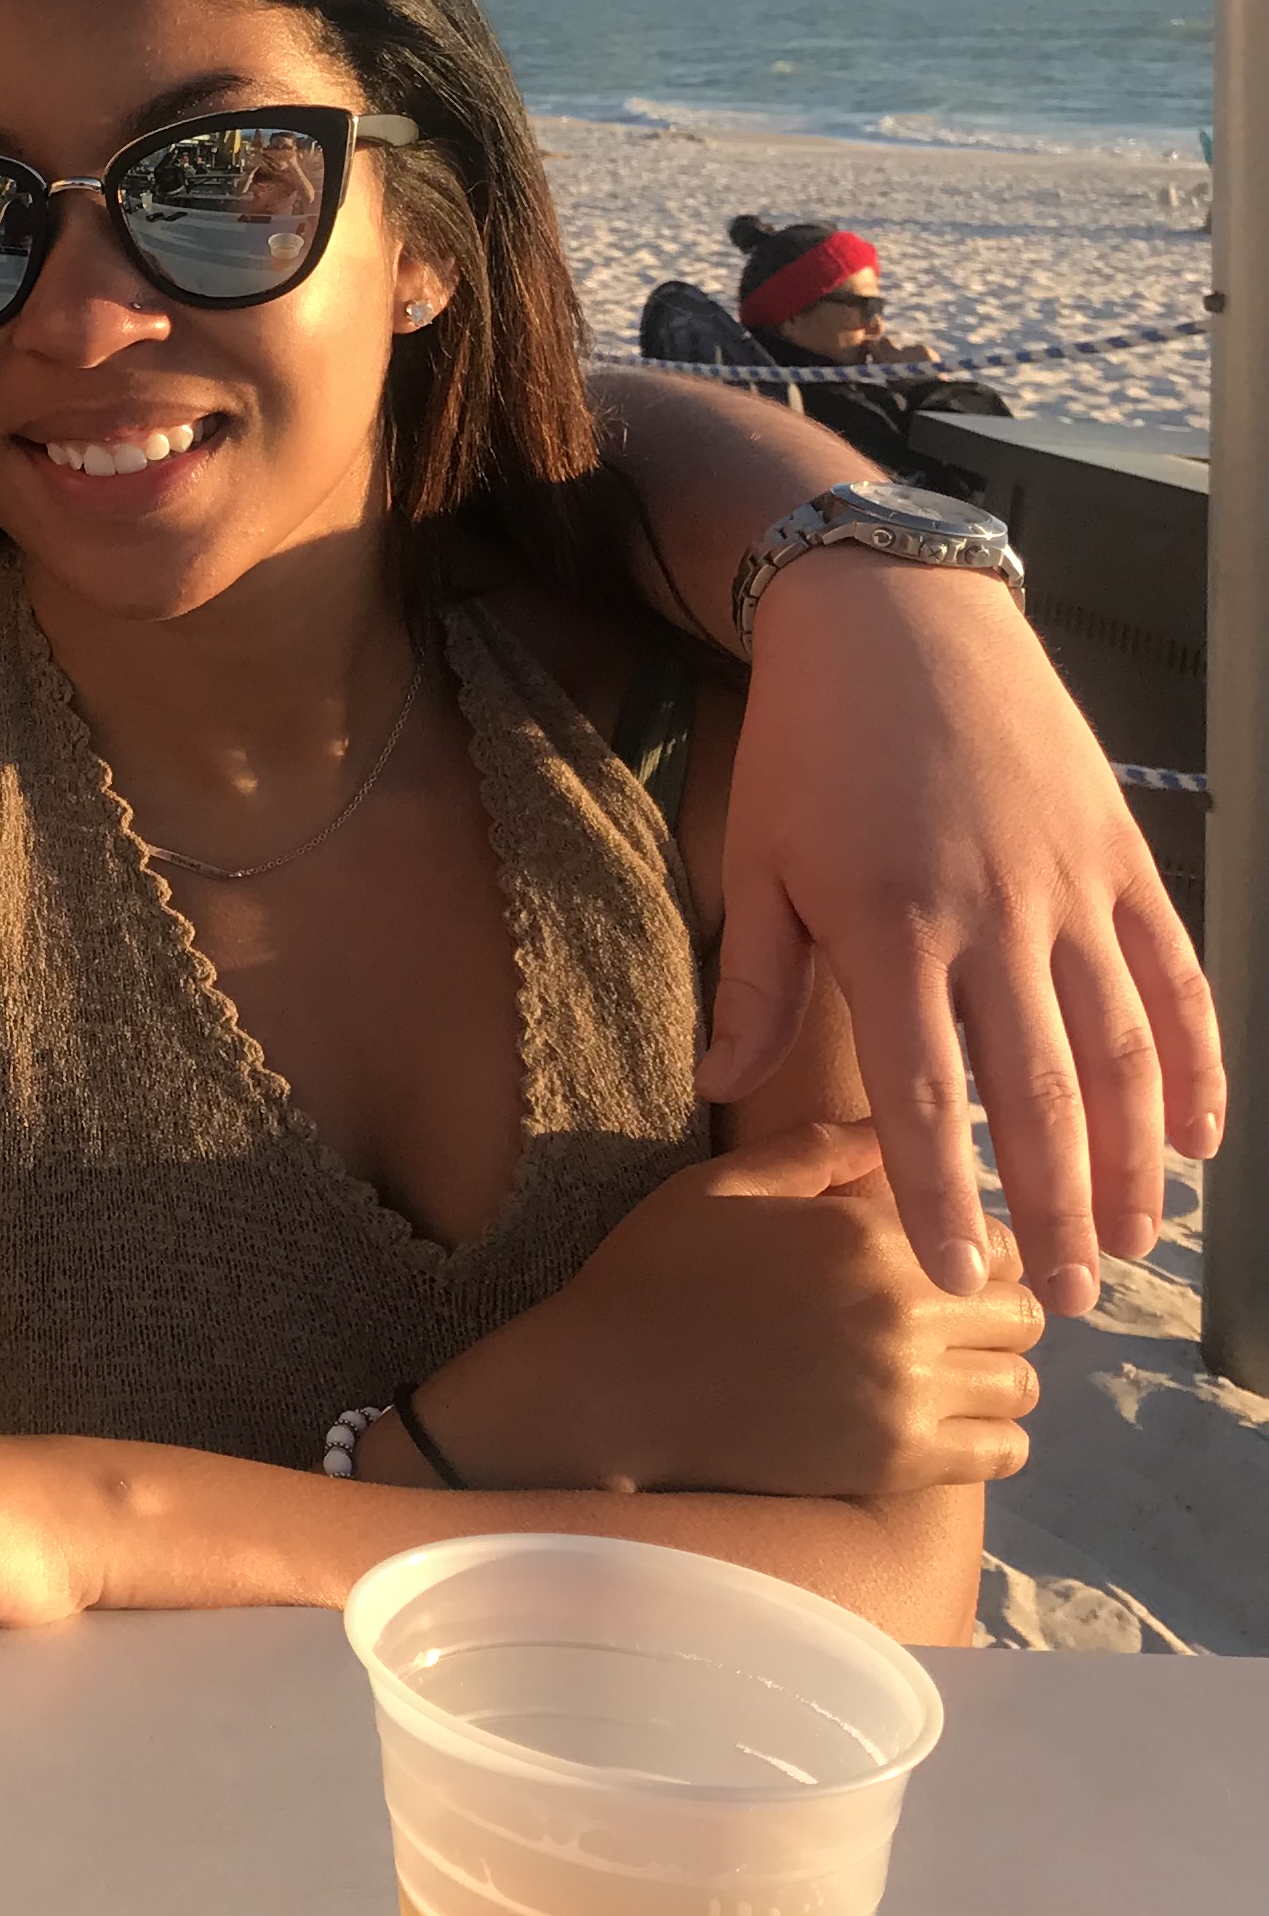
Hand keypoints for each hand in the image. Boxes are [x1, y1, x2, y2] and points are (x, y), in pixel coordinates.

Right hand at [420, 1124, 1041, 1501]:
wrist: (607, 1390)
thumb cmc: (655, 1276)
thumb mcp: (720, 1187)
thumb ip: (815, 1151)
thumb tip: (891, 1127)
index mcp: (865, 1235)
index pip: (998, 1240)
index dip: (977, 1250)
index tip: (938, 1264)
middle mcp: (903, 1311)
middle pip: (1025, 1314)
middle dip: (993, 1312)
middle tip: (940, 1321)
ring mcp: (906, 1393)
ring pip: (1022, 1384)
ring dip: (992, 1375)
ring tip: (940, 1373)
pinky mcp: (898, 1463)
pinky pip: (1003, 1451)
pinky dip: (987, 1437)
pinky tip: (936, 1422)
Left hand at [710, 548, 1219, 1316]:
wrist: (896, 616)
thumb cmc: (809, 743)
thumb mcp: (756, 856)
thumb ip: (754, 980)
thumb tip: (719, 1084)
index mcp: (891, 927)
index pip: (926, 1100)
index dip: (942, 1198)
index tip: (951, 1275)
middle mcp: (995, 919)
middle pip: (1039, 1099)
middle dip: (1054, 1211)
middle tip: (1061, 1298)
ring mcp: (1070, 888)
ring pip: (1121, 1052)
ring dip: (1132, 1159)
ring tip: (1129, 1243)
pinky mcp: (1122, 856)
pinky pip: (1175, 978)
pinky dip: (1193, 1063)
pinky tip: (1196, 1137)